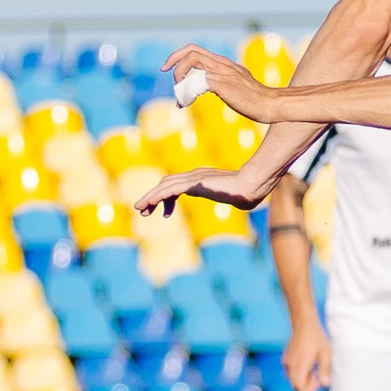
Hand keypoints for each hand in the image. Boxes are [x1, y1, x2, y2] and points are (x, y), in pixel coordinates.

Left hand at [133, 166, 271, 215]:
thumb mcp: (234, 197)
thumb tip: (234, 199)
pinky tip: (148, 204)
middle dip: (153, 197)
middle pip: (167, 183)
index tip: (166, 214)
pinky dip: (157, 196)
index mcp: (202, 178)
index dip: (168, 198)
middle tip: (142, 211)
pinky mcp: (193, 184)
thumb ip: (227, 196)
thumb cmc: (247, 193)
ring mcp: (194, 178)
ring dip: (150, 197)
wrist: (251, 186)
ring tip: (139, 209)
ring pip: (164, 186)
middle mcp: (195, 176)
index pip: (178, 184)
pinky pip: (169, 190)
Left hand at [161, 46, 278, 122]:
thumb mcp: (234, 86)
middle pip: (191, 49)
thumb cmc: (254, 100)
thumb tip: (205, 86)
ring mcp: (222, 72)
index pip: (197, 50)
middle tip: (164, 71)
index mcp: (224, 63)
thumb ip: (220, 82)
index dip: (179, 56)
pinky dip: (186, 90)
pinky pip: (197, 80)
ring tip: (178, 92)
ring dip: (179, 74)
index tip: (169, 68)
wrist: (270, 105)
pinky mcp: (223, 84)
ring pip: (192, 60)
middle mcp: (222, 64)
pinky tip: (186, 102)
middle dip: (173, 58)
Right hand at [284, 323, 332, 390]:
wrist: (303, 324)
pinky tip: (308, 366)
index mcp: (300, 365)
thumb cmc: (316, 338)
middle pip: (296, 385)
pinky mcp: (286, 359)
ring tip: (314, 371)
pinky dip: (299, 374)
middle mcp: (290, 365)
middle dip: (306, 387)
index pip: (300, 387)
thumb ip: (324, 370)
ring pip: (293, 379)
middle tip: (318, 379)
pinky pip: (291, 372)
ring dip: (303, 380)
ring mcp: (287, 362)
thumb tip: (325, 385)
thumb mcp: (325, 354)